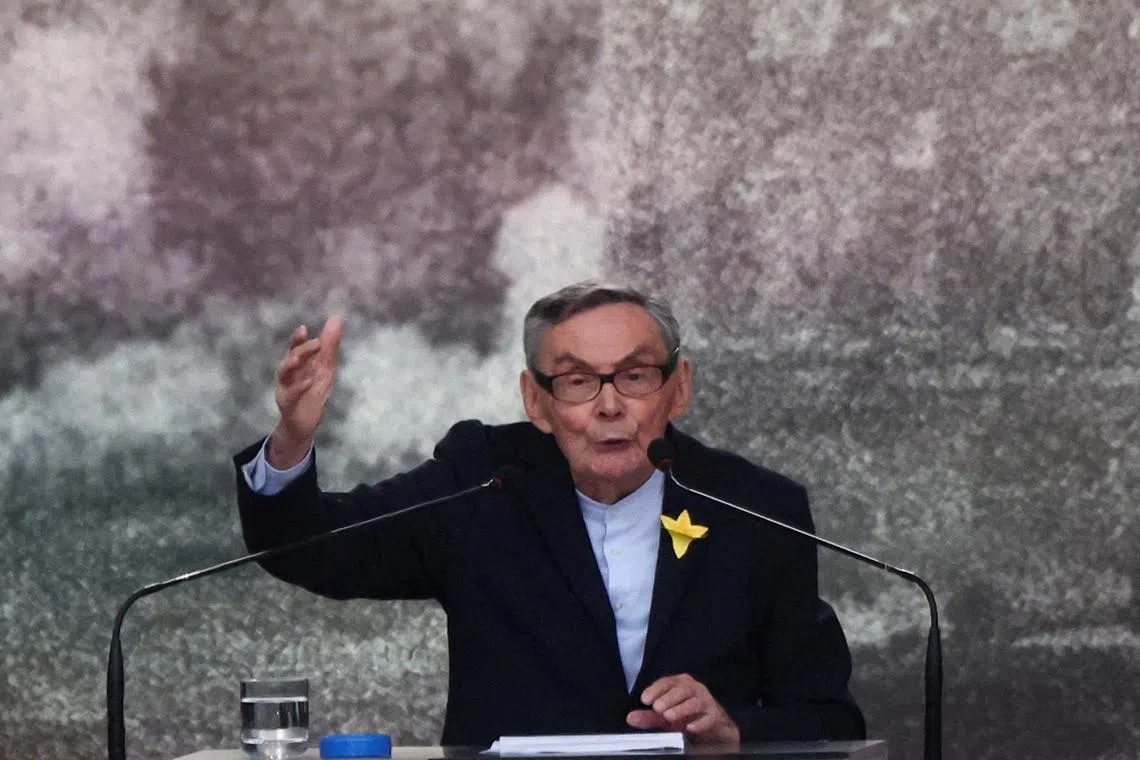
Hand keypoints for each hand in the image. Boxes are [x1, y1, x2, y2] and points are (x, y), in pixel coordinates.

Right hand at [268, 315, 343, 467]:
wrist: (304, 424)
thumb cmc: (313, 392)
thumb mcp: (325, 368)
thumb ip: (329, 346)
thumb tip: (336, 318)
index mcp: (297, 364)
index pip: (295, 347)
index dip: (298, 338)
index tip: (303, 328)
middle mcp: (288, 373)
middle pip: (290, 357)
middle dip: (300, 348)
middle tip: (316, 342)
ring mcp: (285, 388)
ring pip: (284, 372)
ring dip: (292, 363)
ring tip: (301, 356)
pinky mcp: (288, 404)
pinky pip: (291, 394)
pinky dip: (299, 387)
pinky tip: (309, 381)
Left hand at [626, 673, 739, 745]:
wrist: (712, 725)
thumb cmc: (686, 715)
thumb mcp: (665, 716)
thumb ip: (649, 716)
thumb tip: (630, 718)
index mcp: (680, 683)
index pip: (667, 682)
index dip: (656, 689)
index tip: (645, 699)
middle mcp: (694, 689)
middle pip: (682, 690)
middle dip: (668, 698)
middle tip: (657, 708)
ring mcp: (706, 702)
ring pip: (695, 702)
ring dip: (681, 709)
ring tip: (668, 717)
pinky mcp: (715, 716)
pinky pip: (709, 718)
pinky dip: (700, 723)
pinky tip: (690, 728)